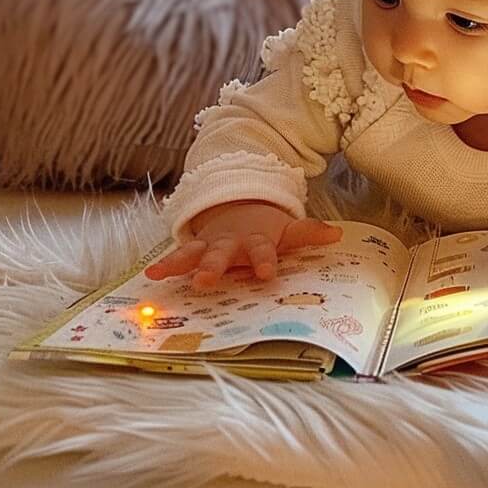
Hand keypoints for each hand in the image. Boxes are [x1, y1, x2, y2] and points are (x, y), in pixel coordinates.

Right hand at [144, 200, 342, 291]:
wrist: (240, 208)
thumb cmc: (265, 229)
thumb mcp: (287, 230)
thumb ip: (308, 233)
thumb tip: (336, 234)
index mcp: (256, 241)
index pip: (263, 251)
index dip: (265, 261)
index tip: (267, 274)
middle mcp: (231, 243)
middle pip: (222, 254)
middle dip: (213, 266)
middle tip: (205, 279)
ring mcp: (210, 245)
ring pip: (195, 253)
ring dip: (182, 264)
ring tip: (163, 274)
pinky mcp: (194, 249)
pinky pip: (178, 256)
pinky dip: (165, 264)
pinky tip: (150, 274)